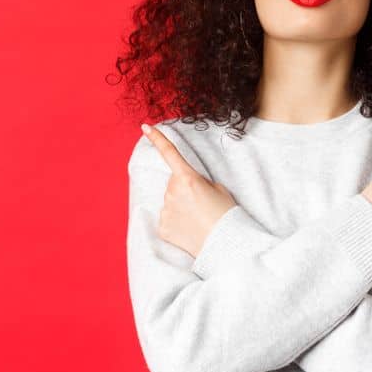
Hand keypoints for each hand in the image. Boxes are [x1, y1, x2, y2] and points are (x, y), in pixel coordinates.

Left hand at [140, 123, 238, 256]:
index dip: (157, 139)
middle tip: (203, 203)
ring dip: (181, 206)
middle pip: (173, 184)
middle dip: (184, 189)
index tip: (145, 127)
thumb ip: (199, 182)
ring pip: (170, 202)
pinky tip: (190, 230)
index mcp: (187, 179)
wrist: (225, 243)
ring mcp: (165, 210)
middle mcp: (172, 192)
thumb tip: (186, 187)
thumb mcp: (219, 190)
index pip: (170, 154)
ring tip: (198, 219)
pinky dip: (177, 223)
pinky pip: (167, 220)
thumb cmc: (226, 214)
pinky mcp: (162, 227)